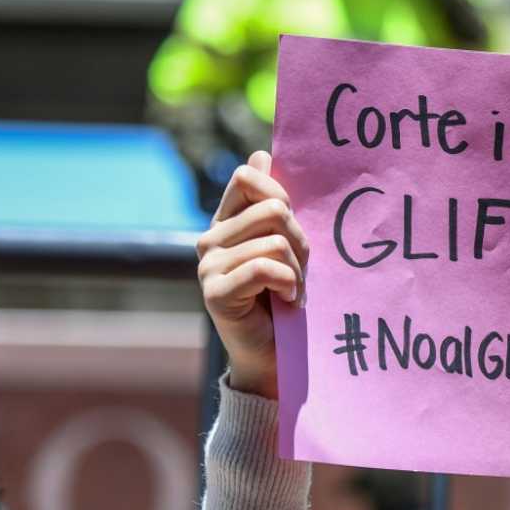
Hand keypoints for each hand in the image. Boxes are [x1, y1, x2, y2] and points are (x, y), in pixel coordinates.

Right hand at [196, 151, 309, 398]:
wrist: (276, 355)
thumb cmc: (285, 294)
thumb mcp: (286, 243)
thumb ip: (272, 202)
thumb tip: (261, 154)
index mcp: (226, 221)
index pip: (247, 178)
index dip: (281, 195)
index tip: (294, 226)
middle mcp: (210, 239)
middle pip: (272, 208)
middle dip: (300, 240)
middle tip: (300, 269)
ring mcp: (209, 266)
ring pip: (275, 241)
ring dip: (298, 270)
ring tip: (293, 290)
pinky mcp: (216, 292)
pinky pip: (266, 268)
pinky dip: (288, 284)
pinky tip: (287, 301)